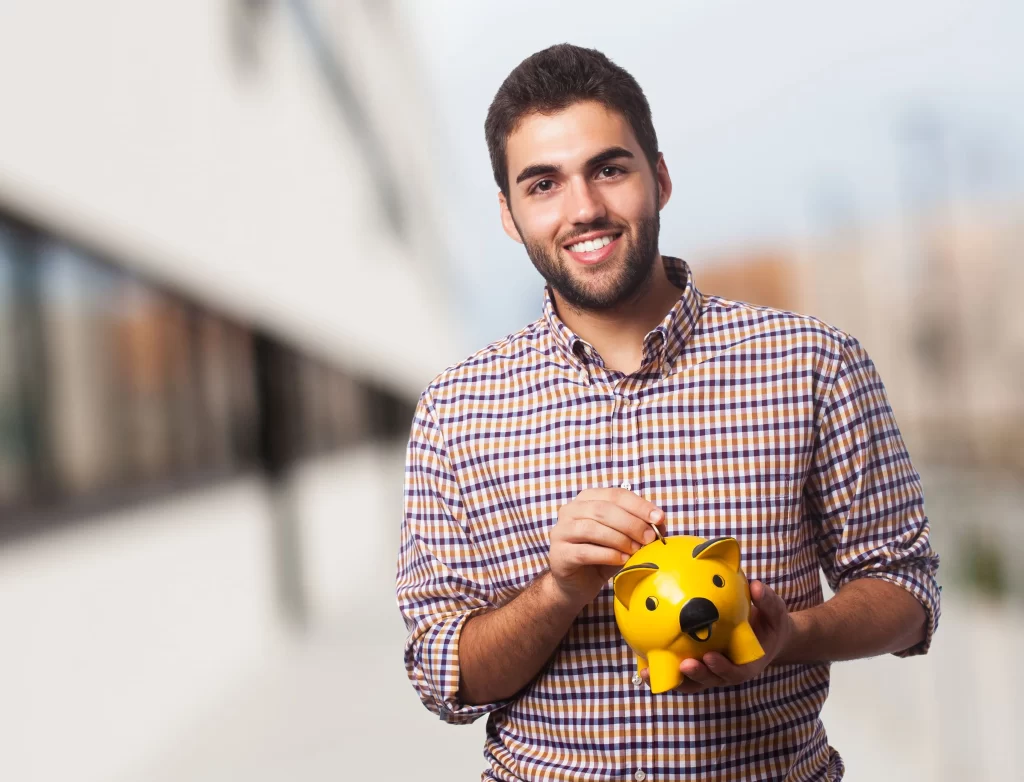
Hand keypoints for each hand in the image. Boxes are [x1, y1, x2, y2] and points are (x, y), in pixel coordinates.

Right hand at [548, 488, 665, 607]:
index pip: (615, 495)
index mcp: (587, 499)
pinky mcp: (559, 554)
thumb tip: (660, 523)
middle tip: (649, 538)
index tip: (659, 518)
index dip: (639, 505)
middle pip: (603, 509)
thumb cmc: (601, 557)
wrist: (576, 585)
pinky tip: (622, 560)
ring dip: (620, 539)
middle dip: (631, 523)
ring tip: (636, 550)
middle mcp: (570, 511)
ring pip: (592, 528)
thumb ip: (638, 528)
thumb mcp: (623, 539)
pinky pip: (585, 551)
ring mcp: (561, 531)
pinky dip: (608, 555)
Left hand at [639, 580, 793, 693]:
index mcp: (745, 664)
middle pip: (707, 680)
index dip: (721, 668)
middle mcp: (725, 672)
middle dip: (693, 676)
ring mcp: (709, 671)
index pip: (734, 671)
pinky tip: (640, 659)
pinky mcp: (695, 666)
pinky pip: (676, 670)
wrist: (763, 637)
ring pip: (687, 681)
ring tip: (646, 671)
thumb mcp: (775, 613)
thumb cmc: (769, 625)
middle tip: (681, 665)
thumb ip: (767, 601)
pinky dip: (660, 667)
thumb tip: (757, 586)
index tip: (709, 657)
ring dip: (668, 678)